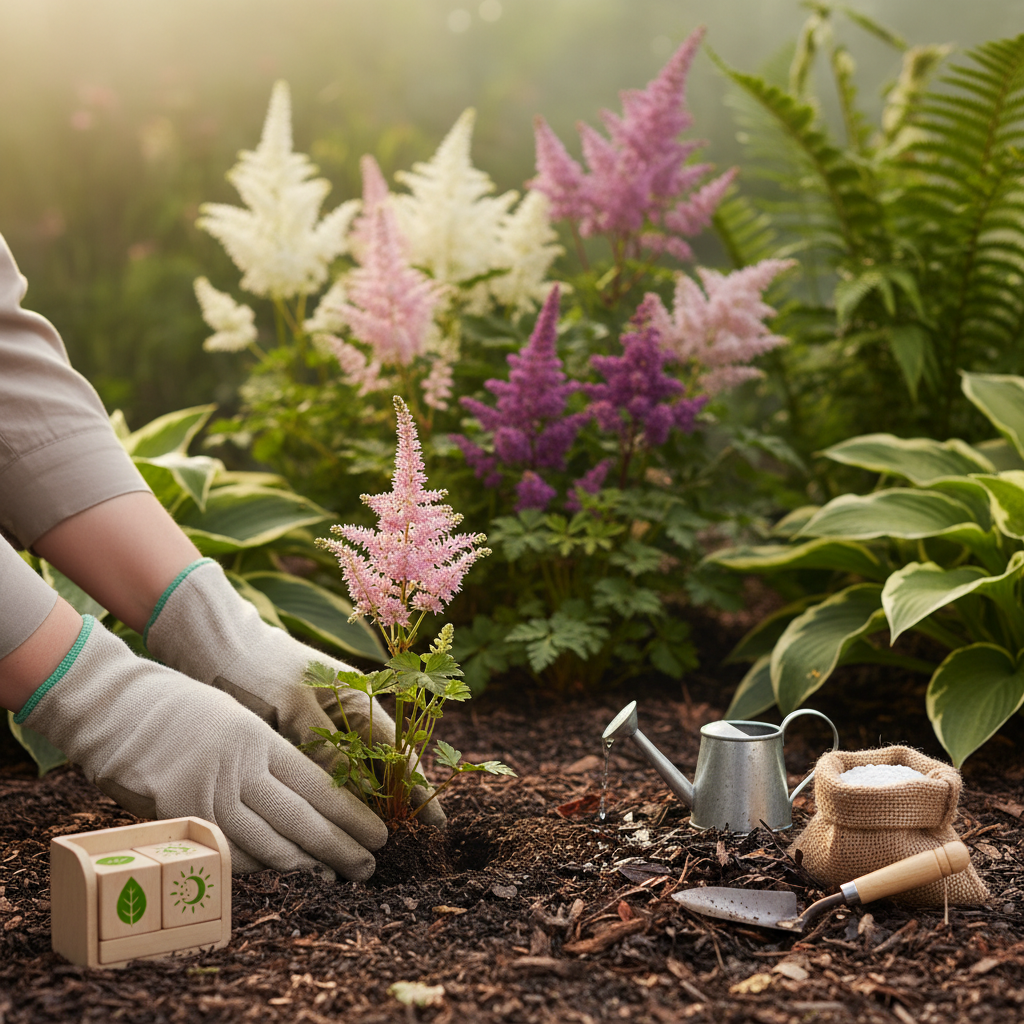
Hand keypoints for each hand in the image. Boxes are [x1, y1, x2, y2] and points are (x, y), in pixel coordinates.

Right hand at [19, 617, 387, 878]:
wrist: (117, 706)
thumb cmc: (183, 708)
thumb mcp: (238, 719)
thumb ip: (269, 757)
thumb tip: (309, 797)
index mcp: (260, 740)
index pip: (318, 786)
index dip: (351, 815)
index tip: (378, 833)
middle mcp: (239, 770)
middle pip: (301, 819)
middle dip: (340, 847)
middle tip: (370, 867)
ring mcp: (207, 796)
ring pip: (267, 843)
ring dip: (304, 866)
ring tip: (333, 876)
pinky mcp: (178, 818)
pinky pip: (227, 853)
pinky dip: (258, 867)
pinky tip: (282, 873)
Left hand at [145, 559, 445, 825]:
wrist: (219, 646)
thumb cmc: (258, 670)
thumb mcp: (293, 709)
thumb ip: (324, 750)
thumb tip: (351, 799)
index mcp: (360, 700)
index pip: (400, 752)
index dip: (419, 790)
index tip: (435, 825)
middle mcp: (350, 716)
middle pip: (383, 769)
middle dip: (394, 809)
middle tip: (403, 850)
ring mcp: (328, 728)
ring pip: (356, 777)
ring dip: (362, 811)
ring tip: (369, 850)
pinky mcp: (303, 739)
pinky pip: (328, 775)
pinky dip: (333, 800)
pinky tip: (330, 828)